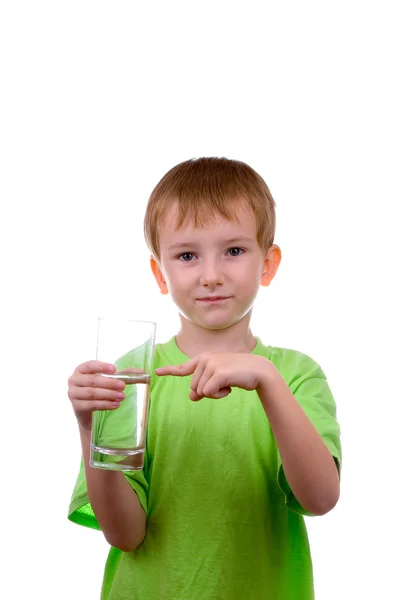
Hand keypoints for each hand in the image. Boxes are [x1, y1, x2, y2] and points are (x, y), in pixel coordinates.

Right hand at [68, 361, 125, 430]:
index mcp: (80, 370)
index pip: (89, 365)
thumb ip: (123, 375)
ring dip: (108, 394)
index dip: (101, 366)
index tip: (114, 369)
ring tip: (122, 396)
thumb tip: (142, 372)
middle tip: (122, 386)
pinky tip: (115, 405)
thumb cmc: (98, 390)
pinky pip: (91, 405)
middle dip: (109, 383)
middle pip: (92, 380)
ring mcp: (73, 394)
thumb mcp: (109, 380)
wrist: (87, 411)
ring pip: (92, 393)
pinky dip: (105, 404)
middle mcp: (74, 380)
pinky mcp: (76, 407)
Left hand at [155, 353, 270, 400]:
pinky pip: (208, 393)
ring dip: (214, 393)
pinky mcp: (218, 373)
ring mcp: (211, 365)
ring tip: (228, 383)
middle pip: (193, 387)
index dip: (169, 371)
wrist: (258, 370)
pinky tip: (229, 388)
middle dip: (207, 391)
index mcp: (203, 359)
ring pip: (200, 391)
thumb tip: (192, 397)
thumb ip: (203, 387)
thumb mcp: (218, 380)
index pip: (183, 367)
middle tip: (223, 384)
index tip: (157, 372)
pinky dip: (219, 395)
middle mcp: (204, 359)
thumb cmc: (238, 375)